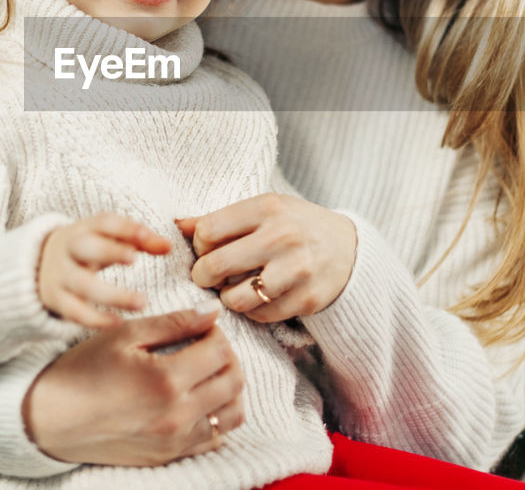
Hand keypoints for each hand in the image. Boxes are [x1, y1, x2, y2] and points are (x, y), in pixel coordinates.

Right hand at [24, 303, 244, 465]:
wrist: (51, 418)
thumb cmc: (83, 370)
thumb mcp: (124, 335)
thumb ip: (173, 323)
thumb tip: (212, 312)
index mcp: (166, 380)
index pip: (220, 350)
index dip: (216, 332)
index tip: (202, 327)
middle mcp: (177, 415)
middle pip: (234, 381)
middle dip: (228, 356)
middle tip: (208, 345)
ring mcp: (175, 440)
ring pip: (233, 413)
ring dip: (230, 387)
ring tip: (208, 371)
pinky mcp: (169, 455)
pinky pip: (215, 438)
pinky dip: (217, 416)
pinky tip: (198, 399)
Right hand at [38, 212, 170, 327]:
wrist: (38, 265)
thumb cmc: (87, 250)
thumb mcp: (107, 239)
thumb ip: (139, 241)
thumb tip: (168, 246)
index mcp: (84, 229)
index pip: (104, 223)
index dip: (125, 228)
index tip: (146, 235)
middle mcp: (69, 249)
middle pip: (86, 247)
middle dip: (109, 251)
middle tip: (133, 258)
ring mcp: (60, 275)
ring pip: (83, 285)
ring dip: (112, 295)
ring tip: (141, 302)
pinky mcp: (56, 299)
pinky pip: (74, 311)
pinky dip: (95, 318)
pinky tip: (118, 322)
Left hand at [176, 194, 356, 322]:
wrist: (349, 248)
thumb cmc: (294, 225)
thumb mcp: (262, 210)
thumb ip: (220, 219)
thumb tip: (175, 225)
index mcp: (268, 207)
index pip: (207, 231)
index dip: (198, 245)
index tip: (206, 249)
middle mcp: (283, 236)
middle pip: (216, 265)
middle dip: (202, 275)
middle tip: (207, 276)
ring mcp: (297, 270)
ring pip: (235, 298)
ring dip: (226, 297)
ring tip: (232, 288)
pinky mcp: (307, 299)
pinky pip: (260, 316)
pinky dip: (251, 311)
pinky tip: (257, 298)